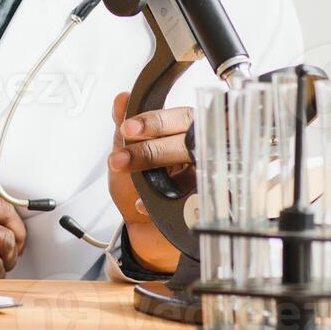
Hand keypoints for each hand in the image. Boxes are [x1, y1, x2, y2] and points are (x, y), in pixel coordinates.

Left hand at [107, 91, 192, 272]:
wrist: (140, 230)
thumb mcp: (124, 153)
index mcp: (183, 134)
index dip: (154, 122)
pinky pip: (196, 201)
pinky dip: (168, 202)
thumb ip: (123, 126)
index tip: (127, 129)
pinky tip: (142, 205)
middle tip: (122, 158)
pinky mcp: (208, 207)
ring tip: (130, 180)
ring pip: (196, 168)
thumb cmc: (137, 189)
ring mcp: (208, 180)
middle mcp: (200, 154)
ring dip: (159, 175)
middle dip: (152, 150)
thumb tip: (122, 98)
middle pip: (190, 143)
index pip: (179, 119)